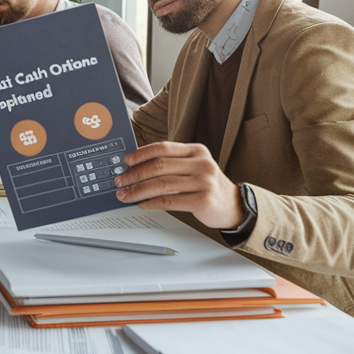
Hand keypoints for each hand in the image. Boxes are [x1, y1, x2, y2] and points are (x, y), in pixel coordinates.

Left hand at [113, 142, 242, 229]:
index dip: (141, 154)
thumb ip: (171, 164)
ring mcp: (204, 182)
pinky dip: (152, 203)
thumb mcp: (193, 167)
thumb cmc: (207, 186)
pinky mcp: (204, 200)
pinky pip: (170, 200)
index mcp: (196, 150)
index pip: (163, 148)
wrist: (233, 205)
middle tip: (121, 181)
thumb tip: (136, 168)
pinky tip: (142, 204)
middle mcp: (201, 163)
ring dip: (138, 190)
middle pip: (159, 166)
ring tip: (126, 195)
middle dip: (134, 174)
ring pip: (161, 184)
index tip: (126, 161)